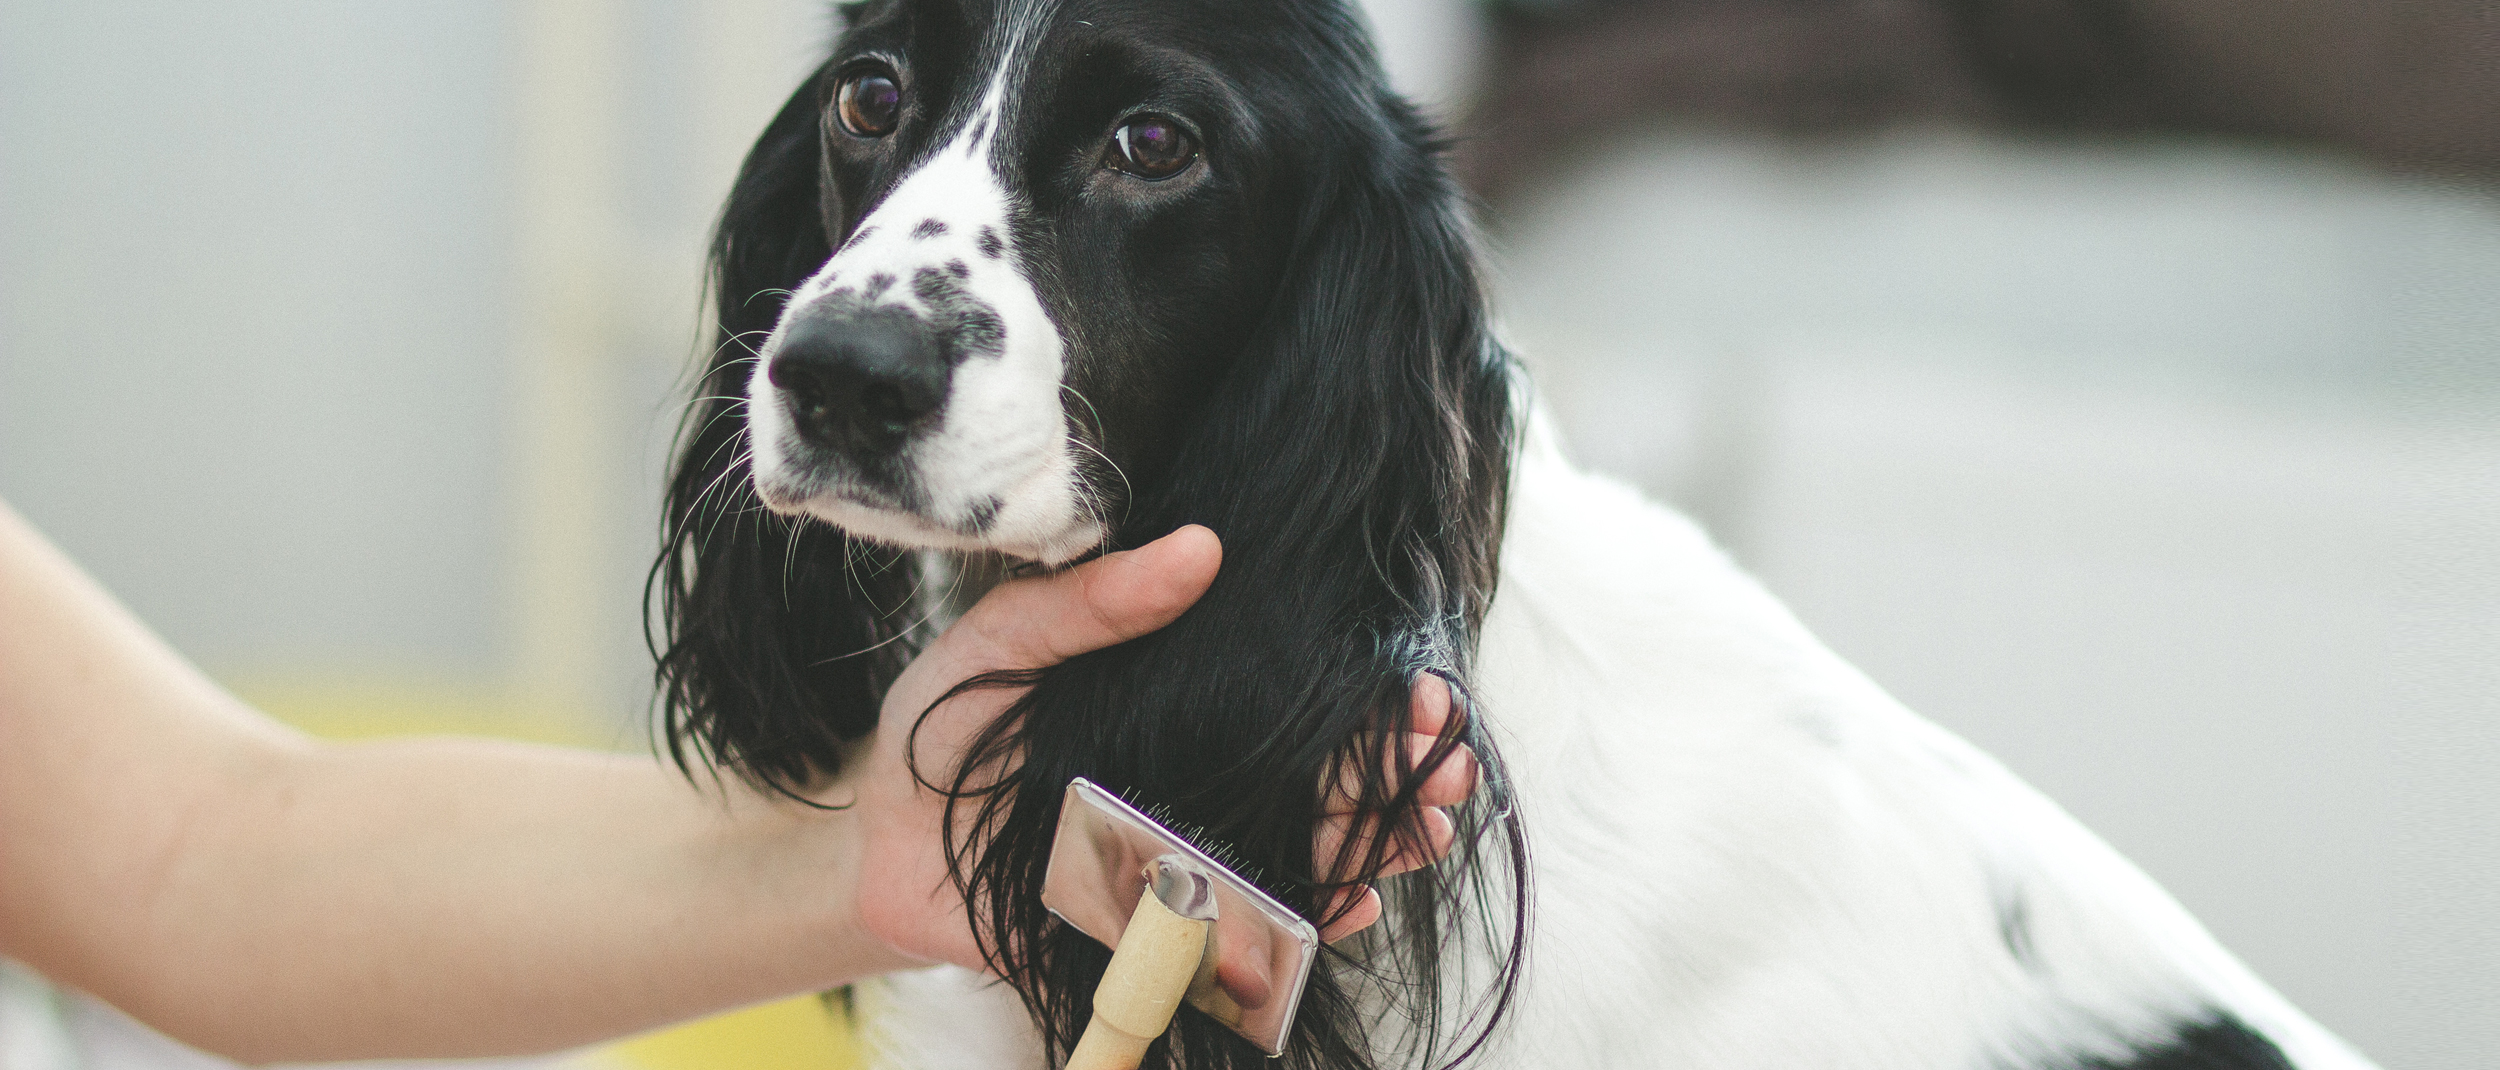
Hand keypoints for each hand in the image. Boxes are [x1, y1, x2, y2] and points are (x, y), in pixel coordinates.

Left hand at [848, 525, 1477, 971]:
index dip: (1374, 699)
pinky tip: (1340, 907)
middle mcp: (1204, 780)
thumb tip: (1203, 548)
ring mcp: (1188, 857)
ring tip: (1422, 830)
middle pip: (1330, 781)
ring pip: (1308, 857)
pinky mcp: (1154, 928)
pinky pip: (1243, 937)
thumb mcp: (1008, 636)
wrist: (868, 837)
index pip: (1302, 700)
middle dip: (1404, 777)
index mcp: (1188, 707)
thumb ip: (1096, 601)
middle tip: (1445, 765)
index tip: (1421, 689)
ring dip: (1376, 848)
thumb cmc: (941, 720)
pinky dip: (1299, 928)